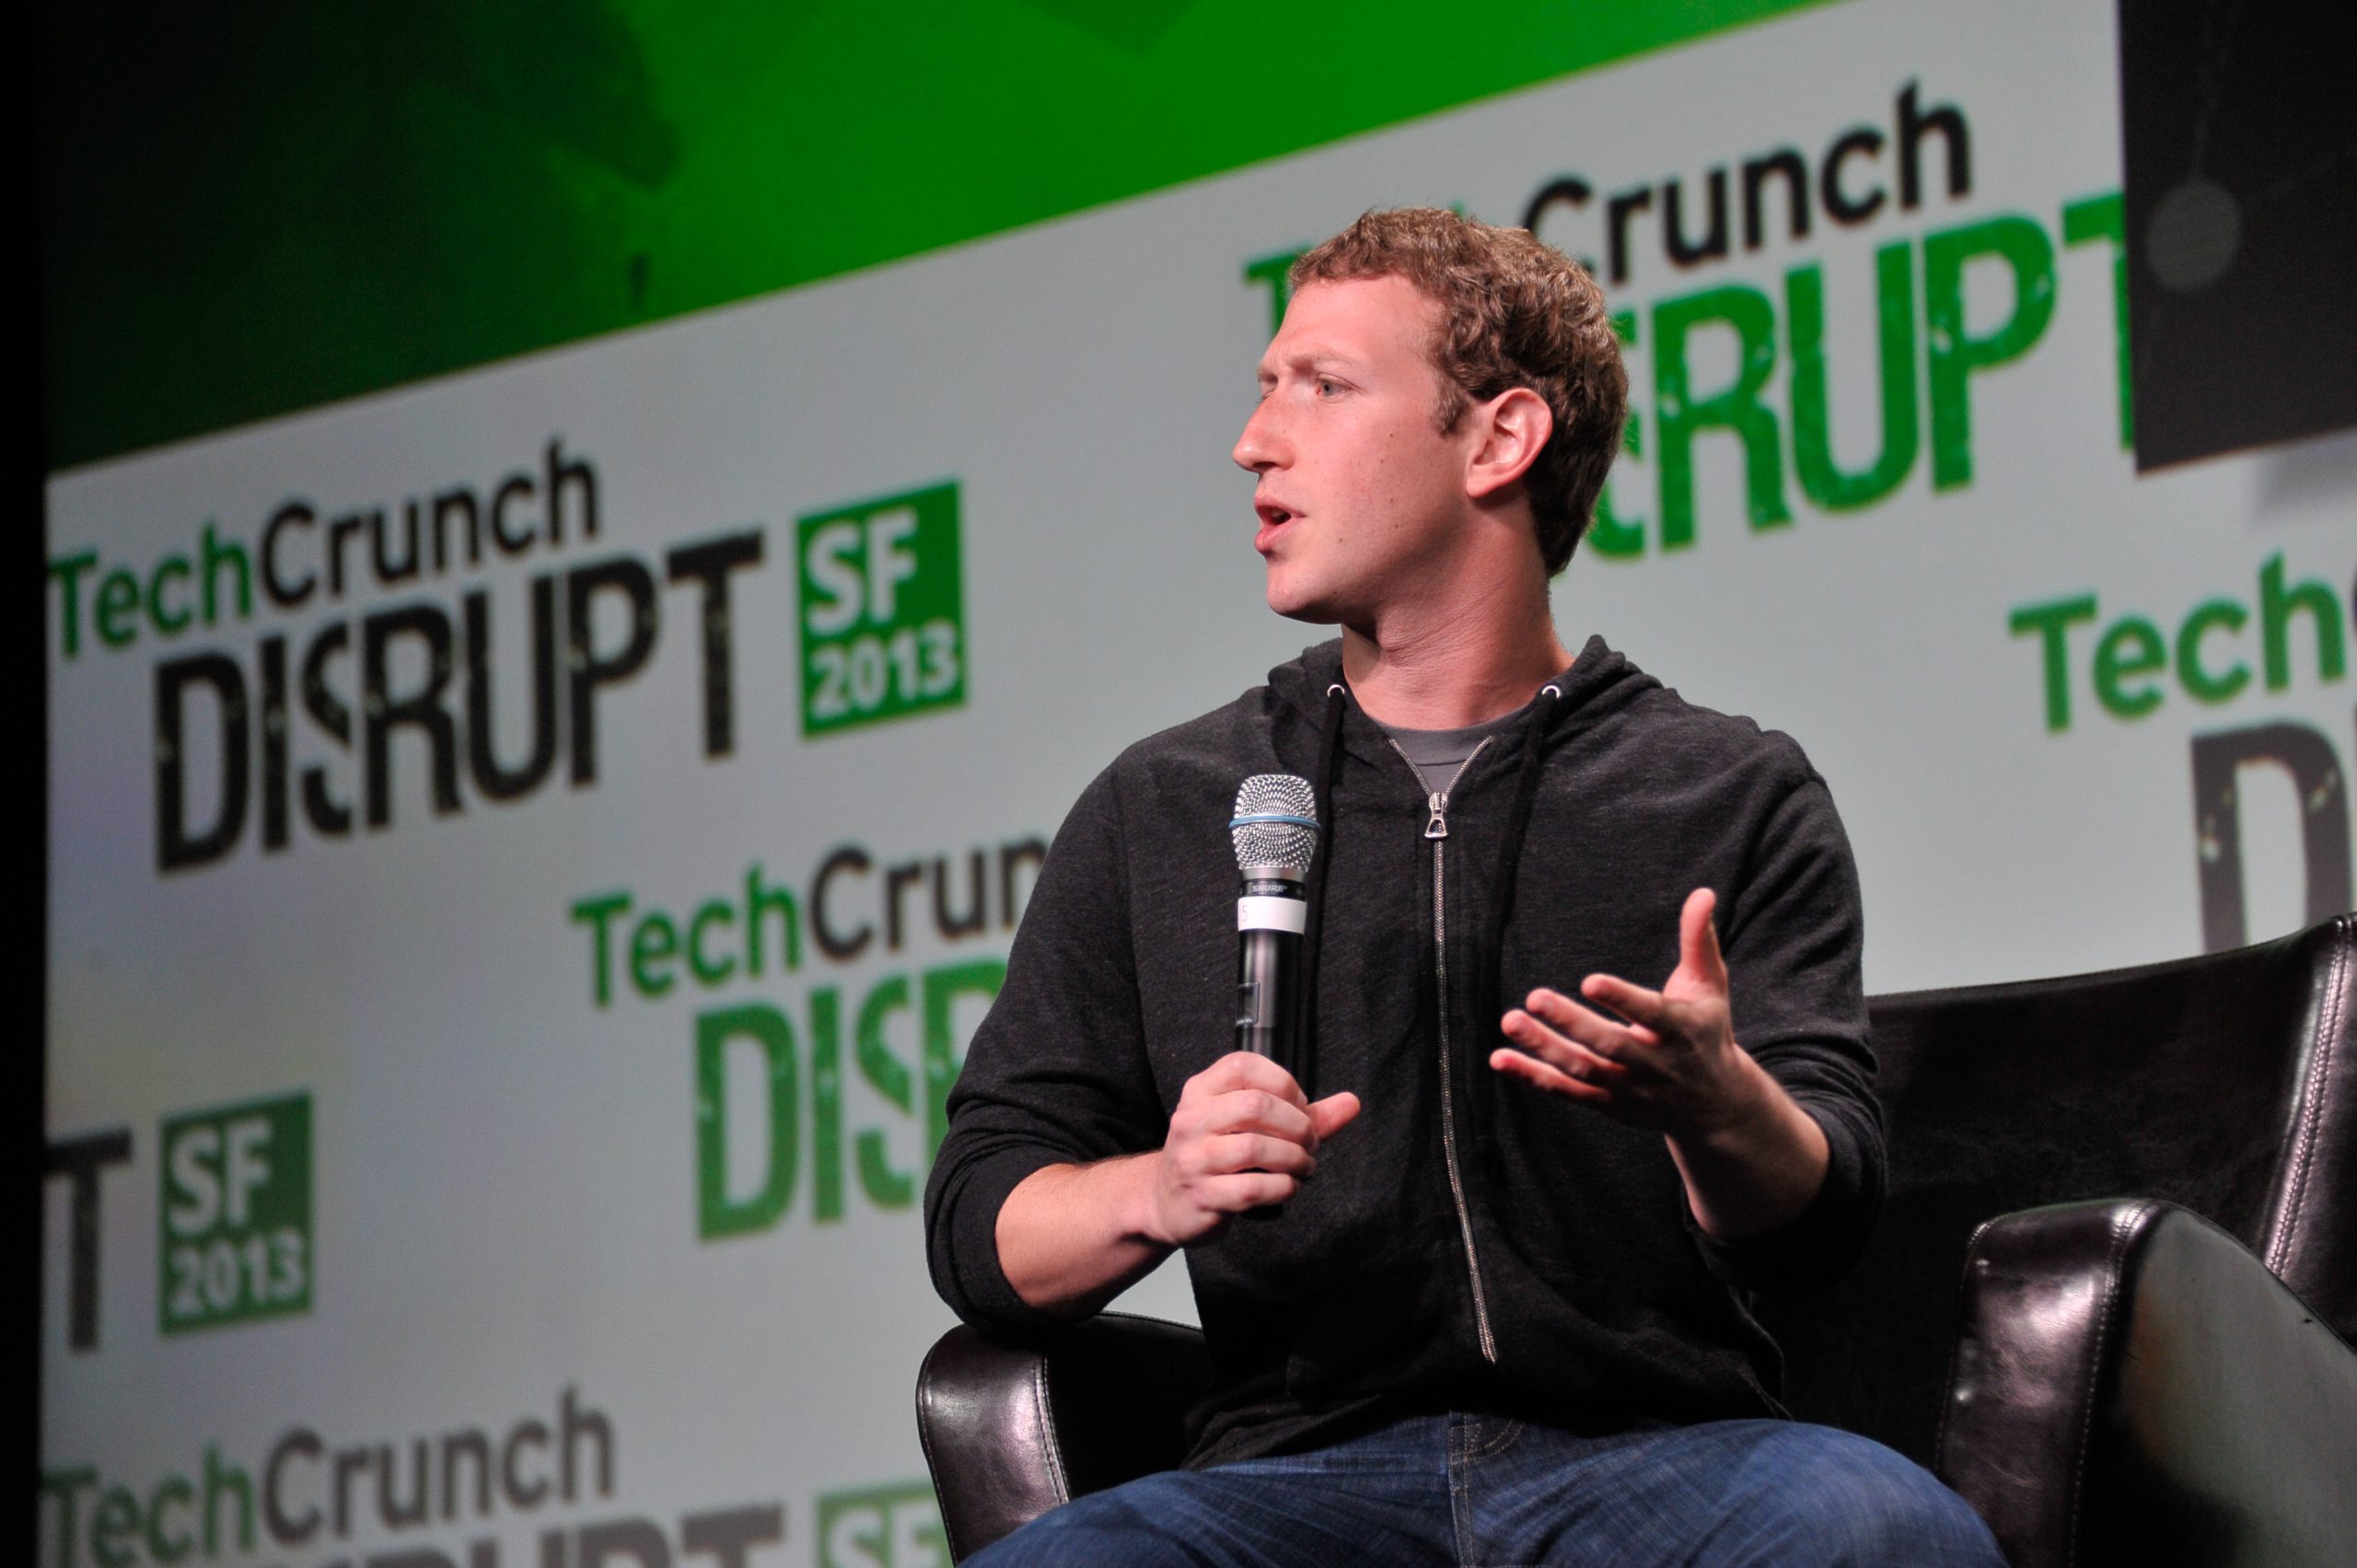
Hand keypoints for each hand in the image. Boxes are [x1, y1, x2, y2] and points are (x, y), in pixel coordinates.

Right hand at [1147, 1052, 1360, 1245]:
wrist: (1167, 1202)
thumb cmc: (1216, 1156)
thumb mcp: (1249, 1126)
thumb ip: (1303, 1114)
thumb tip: (1352, 1102)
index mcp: (1201, 1091)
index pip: (1243, 1066)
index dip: (1284, 1083)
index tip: (1300, 1106)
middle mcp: (1191, 1119)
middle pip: (1255, 1106)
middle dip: (1297, 1126)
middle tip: (1311, 1143)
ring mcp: (1192, 1158)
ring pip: (1255, 1148)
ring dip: (1294, 1159)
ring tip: (1304, 1166)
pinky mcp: (1201, 1195)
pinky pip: (1252, 1188)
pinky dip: (1282, 1187)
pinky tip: (1288, 1186)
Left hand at [1491, 887, 1828, 1237]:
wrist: (1716, 1105)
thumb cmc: (1707, 1030)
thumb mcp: (1711, 986)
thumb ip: (1699, 940)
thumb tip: (1702, 893)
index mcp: (1683, 1030)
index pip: (1652, 1015)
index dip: (1622, 999)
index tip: (1590, 981)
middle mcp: (1656, 1064)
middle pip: (1610, 1045)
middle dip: (1573, 1024)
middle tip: (1535, 997)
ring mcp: (1630, 1088)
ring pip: (1583, 1070)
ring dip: (1544, 1048)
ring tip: (1510, 1020)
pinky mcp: (1609, 1105)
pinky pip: (1566, 1092)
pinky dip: (1533, 1077)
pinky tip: (1500, 1058)